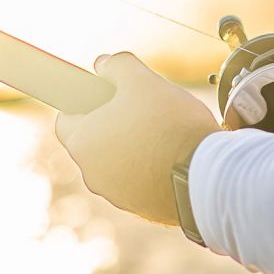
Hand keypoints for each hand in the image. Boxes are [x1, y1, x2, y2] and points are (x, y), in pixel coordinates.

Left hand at [55, 53, 218, 225]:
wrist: (207, 175)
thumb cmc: (170, 124)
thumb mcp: (141, 80)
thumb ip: (117, 67)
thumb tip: (103, 65)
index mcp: (82, 142)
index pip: (66, 118)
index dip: (85, 101)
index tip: (107, 94)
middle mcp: (93, 173)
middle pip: (95, 141)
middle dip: (115, 123)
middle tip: (143, 109)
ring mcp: (118, 195)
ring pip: (119, 163)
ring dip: (135, 148)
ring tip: (166, 133)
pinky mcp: (144, 209)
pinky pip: (141, 182)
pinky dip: (152, 169)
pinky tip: (177, 157)